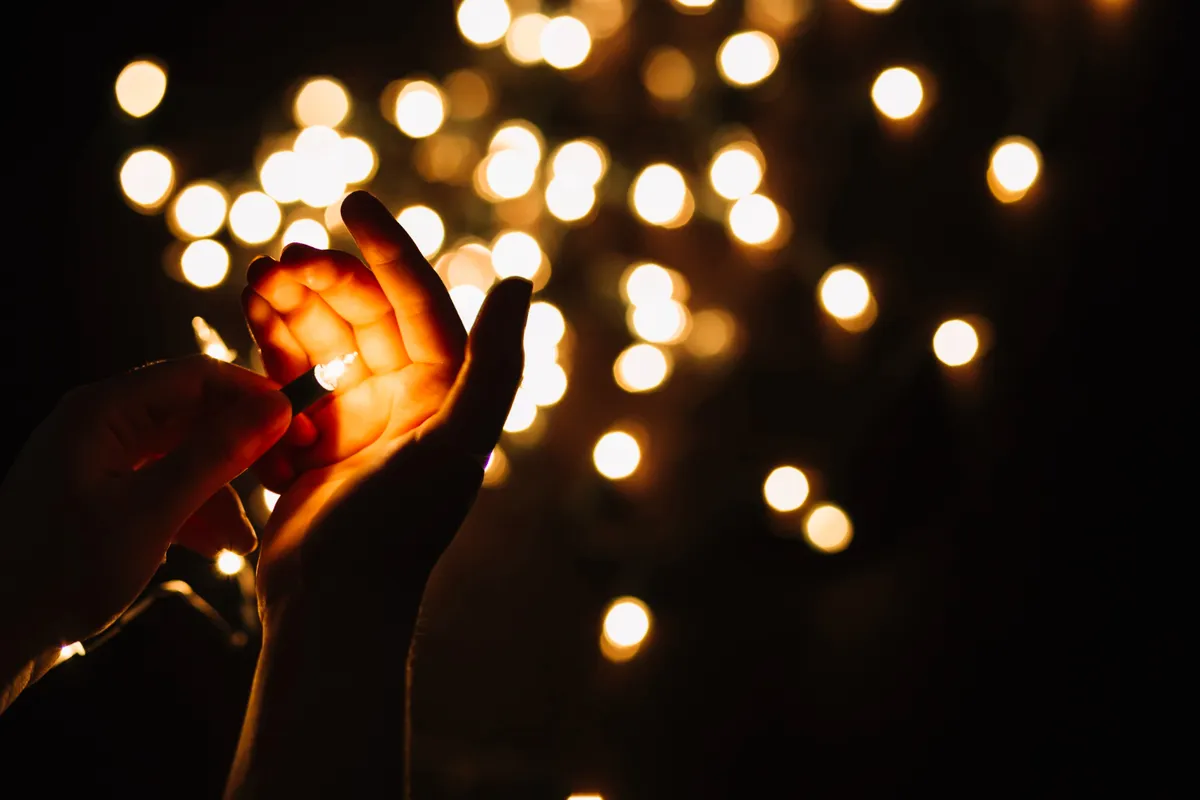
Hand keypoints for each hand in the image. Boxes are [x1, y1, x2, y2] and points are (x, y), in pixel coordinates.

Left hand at [0, 356, 290, 661]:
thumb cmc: (60, 571)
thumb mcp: (152, 513)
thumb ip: (216, 456)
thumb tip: (275, 410)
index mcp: (100, 411)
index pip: (196, 376)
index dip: (253, 396)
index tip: (300, 426)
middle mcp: (99, 424)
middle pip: (193, 416)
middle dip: (240, 450)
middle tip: (284, 479)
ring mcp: (99, 460)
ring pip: (184, 455)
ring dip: (219, 492)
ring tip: (242, 541)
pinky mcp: (102, 495)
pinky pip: (164, 485)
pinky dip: (194, 510)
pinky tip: (213, 546)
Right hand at [242, 191, 529, 616]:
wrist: (333, 605)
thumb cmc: (396, 528)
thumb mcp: (454, 444)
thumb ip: (496, 364)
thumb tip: (521, 278)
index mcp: (445, 392)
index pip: (418, 301)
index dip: (389, 249)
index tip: (351, 202)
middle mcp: (407, 400)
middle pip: (363, 314)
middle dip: (322, 278)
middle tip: (275, 260)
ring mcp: (358, 420)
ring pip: (323, 340)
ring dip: (290, 307)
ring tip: (254, 280)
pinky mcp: (312, 445)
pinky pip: (289, 379)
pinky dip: (268, 351)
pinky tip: (247, 327)